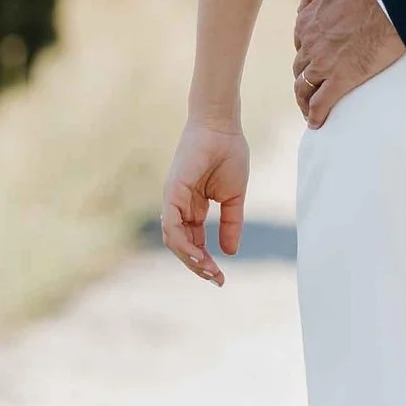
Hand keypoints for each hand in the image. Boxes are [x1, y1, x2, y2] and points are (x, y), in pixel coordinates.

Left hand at [162, 115, 249, 286]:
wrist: (223, 126)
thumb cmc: (229, 154)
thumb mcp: (234, 197)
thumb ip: (231, 224)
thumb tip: (230, 252)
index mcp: (193, 207)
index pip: (194, 242)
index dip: (206, 261)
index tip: (221, 278)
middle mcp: (179, 206)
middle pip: (182, 245)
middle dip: (198, 265)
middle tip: (216, 280)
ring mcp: (173, 200)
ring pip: (174, 240)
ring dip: (190, 259)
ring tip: (209, 271)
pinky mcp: (172, 192)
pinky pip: (172, 225)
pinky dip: (183, 243)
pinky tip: (199, 255)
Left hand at [294, 0, 405, 125]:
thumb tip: (303, 6)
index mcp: (308, 19)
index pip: (300, 41)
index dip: (307, 50)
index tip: (315, 58)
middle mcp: (310, 43)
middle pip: (300, 65)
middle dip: (304, 76)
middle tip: (312, 85)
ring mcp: (324, 63)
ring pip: (304, 86)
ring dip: (304, 98)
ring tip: (309, 109)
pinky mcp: (342, 79)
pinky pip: (321, 103)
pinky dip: (316, 115)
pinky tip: (316, 123)